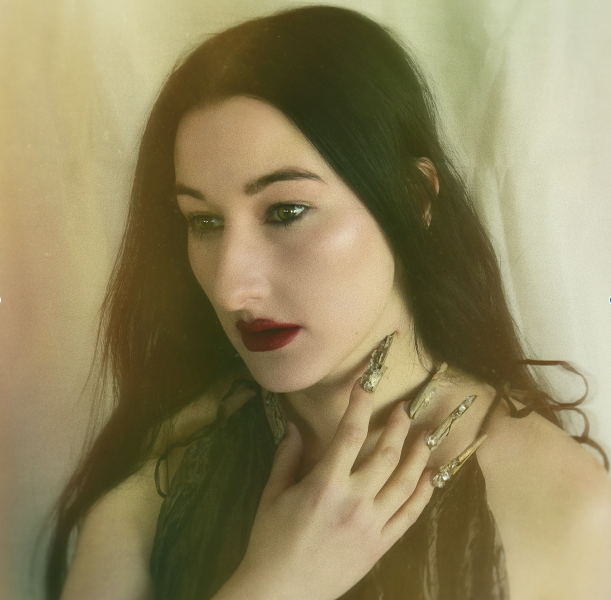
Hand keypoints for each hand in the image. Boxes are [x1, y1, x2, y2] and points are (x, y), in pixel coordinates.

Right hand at [232, 377, 434, 599]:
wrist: (283, 592)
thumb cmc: (271, 541)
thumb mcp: (272, 495)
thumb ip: (287, 458)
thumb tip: (293, 426)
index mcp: (325, 484)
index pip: (349, 434)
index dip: (360, 405)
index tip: (366, 386)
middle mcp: (354, 500)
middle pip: (386, 454)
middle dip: (398, 426)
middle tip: (405, 408)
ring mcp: (372, 524)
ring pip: (404, 482)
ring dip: (418, 455)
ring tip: (425, 435)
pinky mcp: (381, 545)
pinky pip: (409, 515)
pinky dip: (422, 493)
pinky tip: (429, 477)